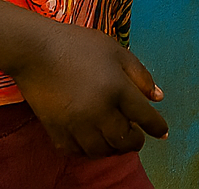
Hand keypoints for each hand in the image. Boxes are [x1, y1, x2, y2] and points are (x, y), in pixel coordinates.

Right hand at [6, 20, 168, 156]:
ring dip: (113, 149)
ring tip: (117, 142)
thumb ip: (141, 76)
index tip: (162, 133)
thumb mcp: (118, 52)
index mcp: (117, 89)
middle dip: (135, 142)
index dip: (157, 127)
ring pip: (100, 150)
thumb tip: (158, 97)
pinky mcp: (54, 129)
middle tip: (137, 138)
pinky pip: (75, 151)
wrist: (36, 50)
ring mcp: (75, 123)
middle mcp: (98, 111)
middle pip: (123, 140)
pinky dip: (87, 151)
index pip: (144, 117)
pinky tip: (93, 143)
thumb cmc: (80, 46)